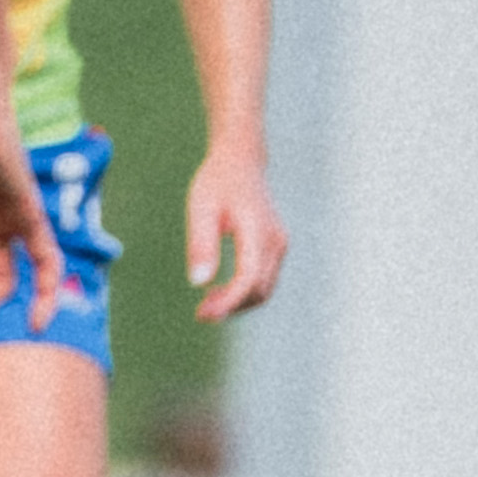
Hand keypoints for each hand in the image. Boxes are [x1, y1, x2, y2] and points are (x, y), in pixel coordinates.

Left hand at [184, 144, 289, 321]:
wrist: (241, 162)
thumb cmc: (217, 183)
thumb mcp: (201, 209)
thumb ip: (201, 244)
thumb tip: (198, 282)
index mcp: (258, 231)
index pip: (249, 278)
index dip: (229, 301)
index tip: (204, 315)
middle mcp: (275, 241)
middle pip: (259, 289)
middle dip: (232, 307)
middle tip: (200, 314)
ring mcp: (279, 245)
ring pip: (264, 288)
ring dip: (237, 303)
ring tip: (205, 307)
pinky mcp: (275, 247)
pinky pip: (263, 278)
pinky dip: (243, 292)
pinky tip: (217, 292)